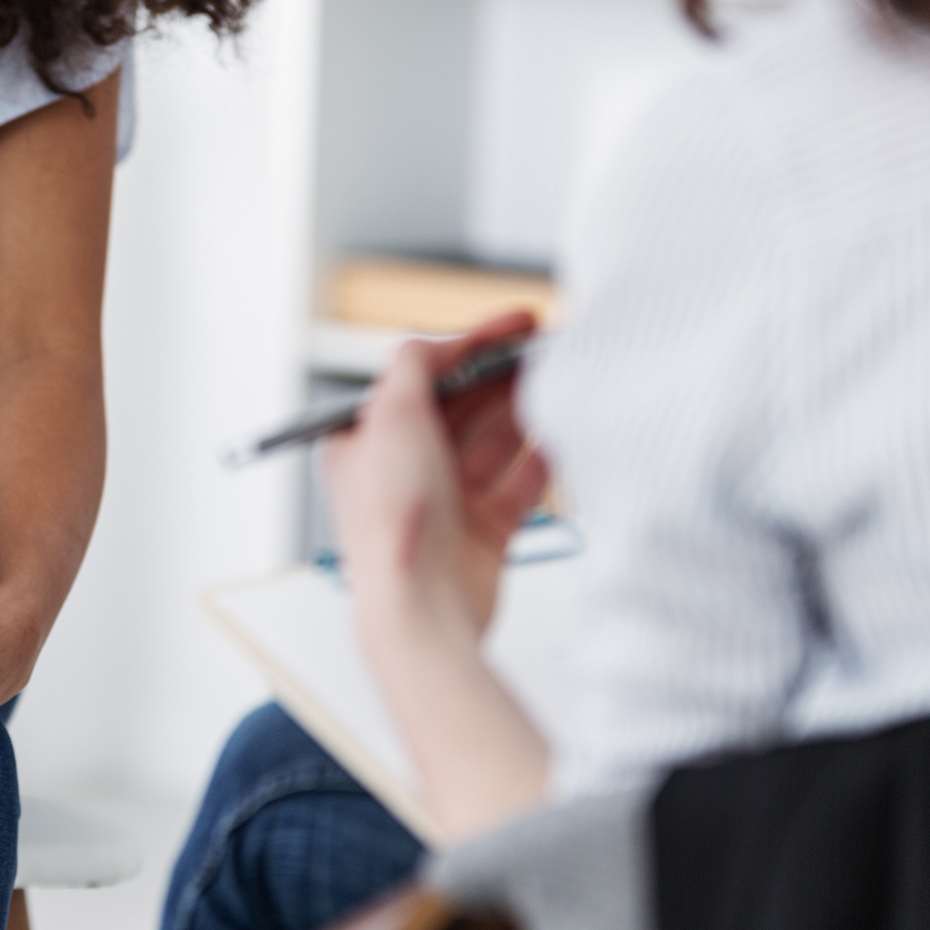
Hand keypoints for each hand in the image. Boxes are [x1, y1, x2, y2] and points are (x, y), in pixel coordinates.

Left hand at [322, 312, 550, 639]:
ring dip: (526, 411)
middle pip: (463, 406)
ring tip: (561, 383)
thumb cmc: (393, 521)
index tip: (515, 323)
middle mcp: (404, 470)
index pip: (423, 377)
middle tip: (548, 350)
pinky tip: (561, 436)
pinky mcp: (481, 532)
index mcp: (368, 440)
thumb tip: (436, 342)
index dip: (471, 344)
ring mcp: (444, 502)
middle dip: (504, 376)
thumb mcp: (390, 416)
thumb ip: (413, 366)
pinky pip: (518, 484)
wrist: (420, 605)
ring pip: (494, 442)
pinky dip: (541, 460)